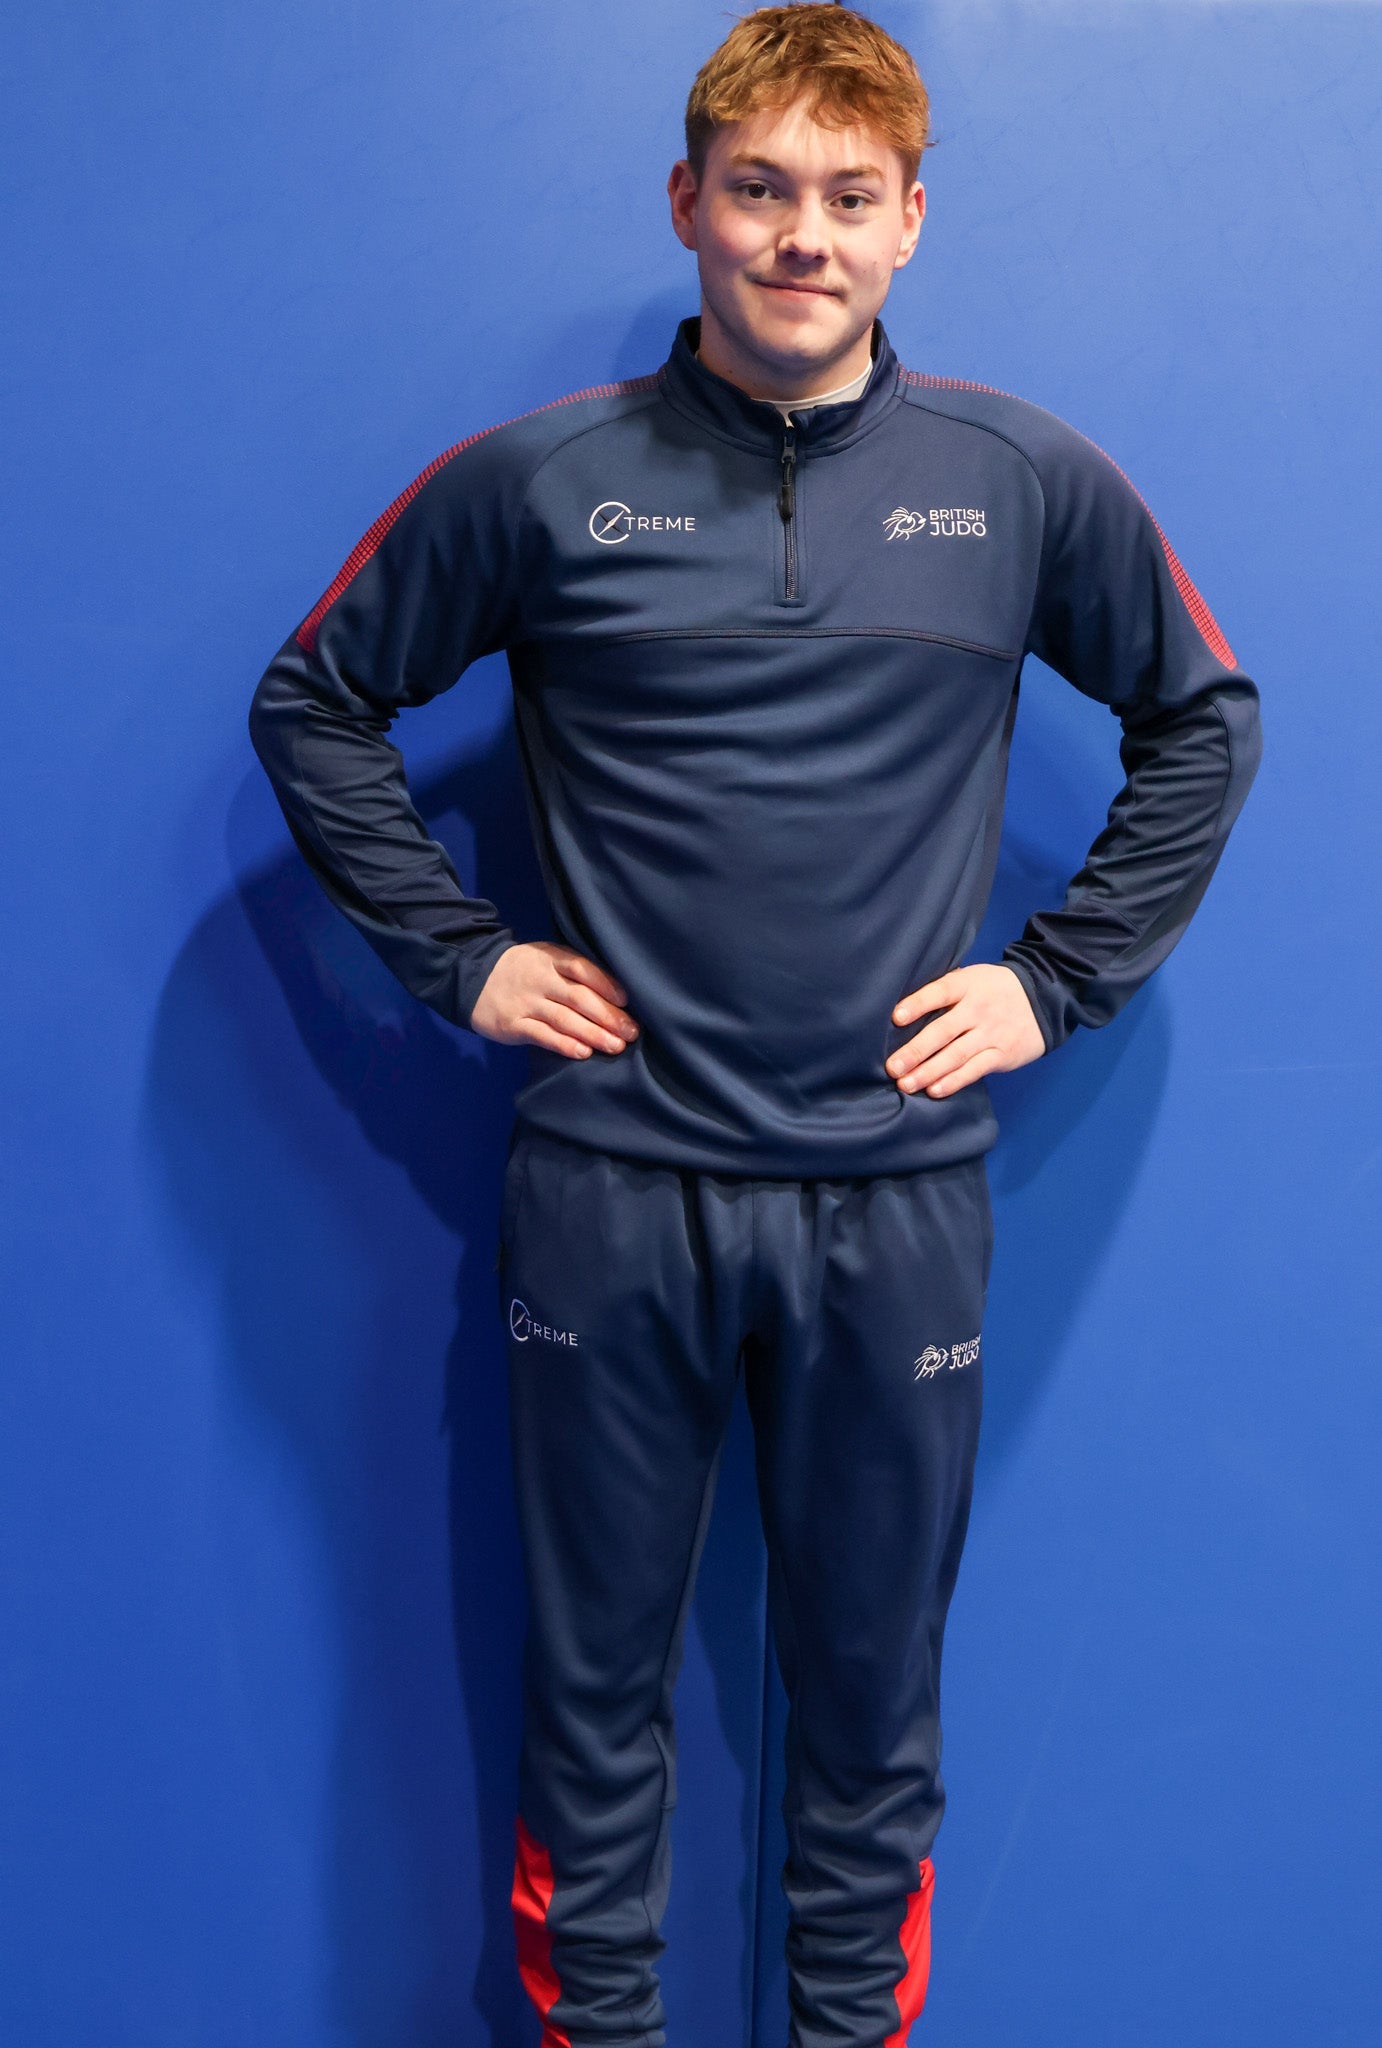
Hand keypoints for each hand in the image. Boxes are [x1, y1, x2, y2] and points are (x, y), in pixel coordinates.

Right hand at [471, 942, 639, 1058]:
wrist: (471, 976)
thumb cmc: (522, 969)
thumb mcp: (545, 957)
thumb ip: (572, 970)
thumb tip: (613, 993)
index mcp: (551, 959)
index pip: (583, 969)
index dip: (607, 984)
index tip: (626, 1001)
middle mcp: (540, 980)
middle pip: (579, 998)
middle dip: (608, 1016)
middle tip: (631, 1032)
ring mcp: (526, 1003)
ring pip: (565, 1019)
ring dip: (594, 1034)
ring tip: (616, 1046)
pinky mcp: (513, 1024)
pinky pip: (543, 1035)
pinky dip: (565, 1045)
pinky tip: (584, 1052)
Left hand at [886, 964, 1044, 1098]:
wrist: (1045, 997)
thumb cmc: (995, 989)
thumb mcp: (974, 977)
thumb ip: (946, 989)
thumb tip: (904, 1006)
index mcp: (968, 984)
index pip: (940, 992)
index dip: (917, 1004)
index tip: (895, 1018)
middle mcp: (978, 1009)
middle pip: (943, 1031)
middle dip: (915, 1051)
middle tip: (892, 1067)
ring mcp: (991, 1033)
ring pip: (955, 1055)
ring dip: (928, 1071)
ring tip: (905, 1084)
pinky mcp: (1002, 1054)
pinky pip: (975, 1070)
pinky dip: (954, 1081)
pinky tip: (935, 1090)